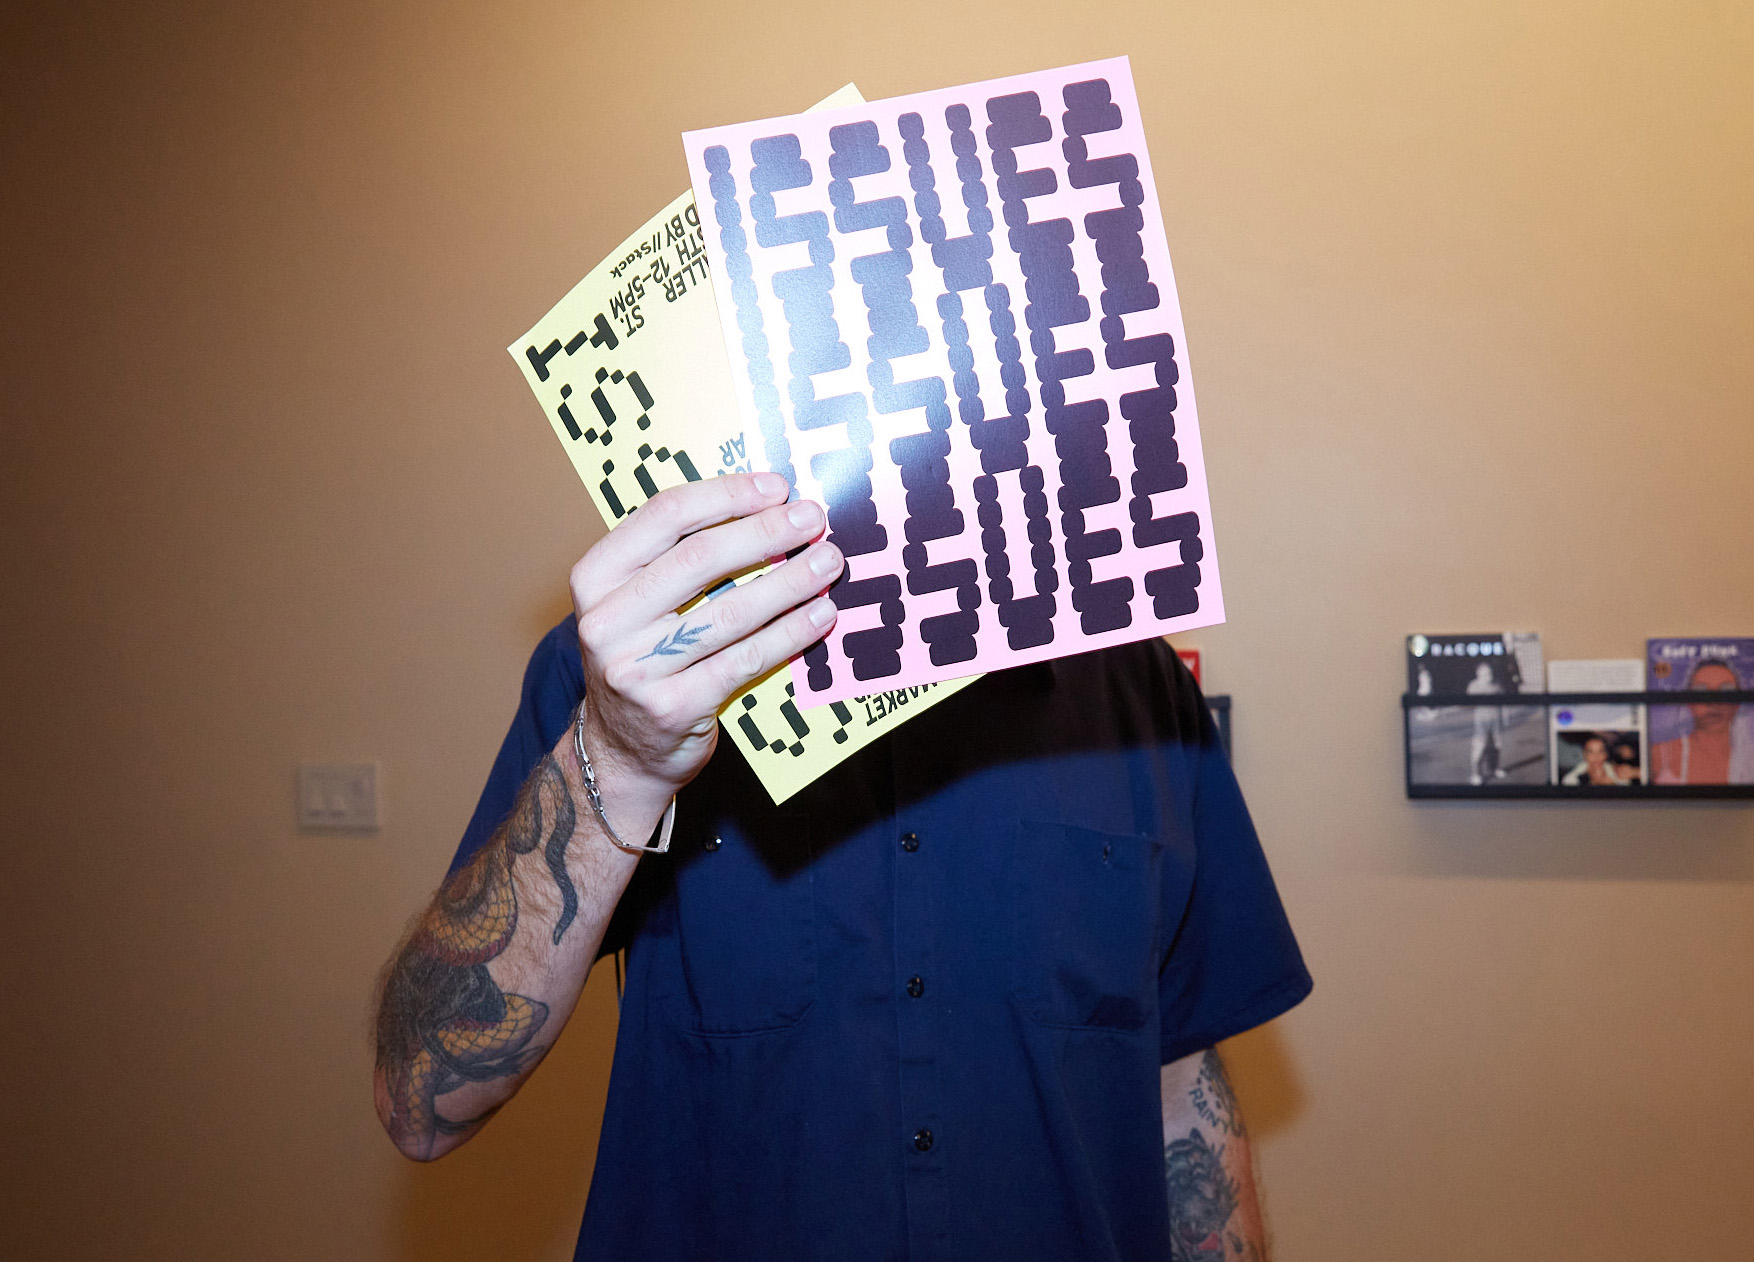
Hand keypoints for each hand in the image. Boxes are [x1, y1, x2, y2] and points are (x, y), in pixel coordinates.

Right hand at [569, 472, 841, 806]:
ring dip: (790, 582)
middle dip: (766, 532)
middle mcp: (606, 621)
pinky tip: (820, 615)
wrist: (622, 750)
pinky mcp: (673, 707)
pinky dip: (790, 633)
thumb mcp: (637, 601)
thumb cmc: (643, 658)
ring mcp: (636, 668)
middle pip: (699, 559)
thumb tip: (762, 507)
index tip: (775, 487)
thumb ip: (678, 556)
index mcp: (596, 577)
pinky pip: (746, 660)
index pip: (664, 516)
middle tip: (811, 519)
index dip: (727, 496)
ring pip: (730, 612)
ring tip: (827, 563)